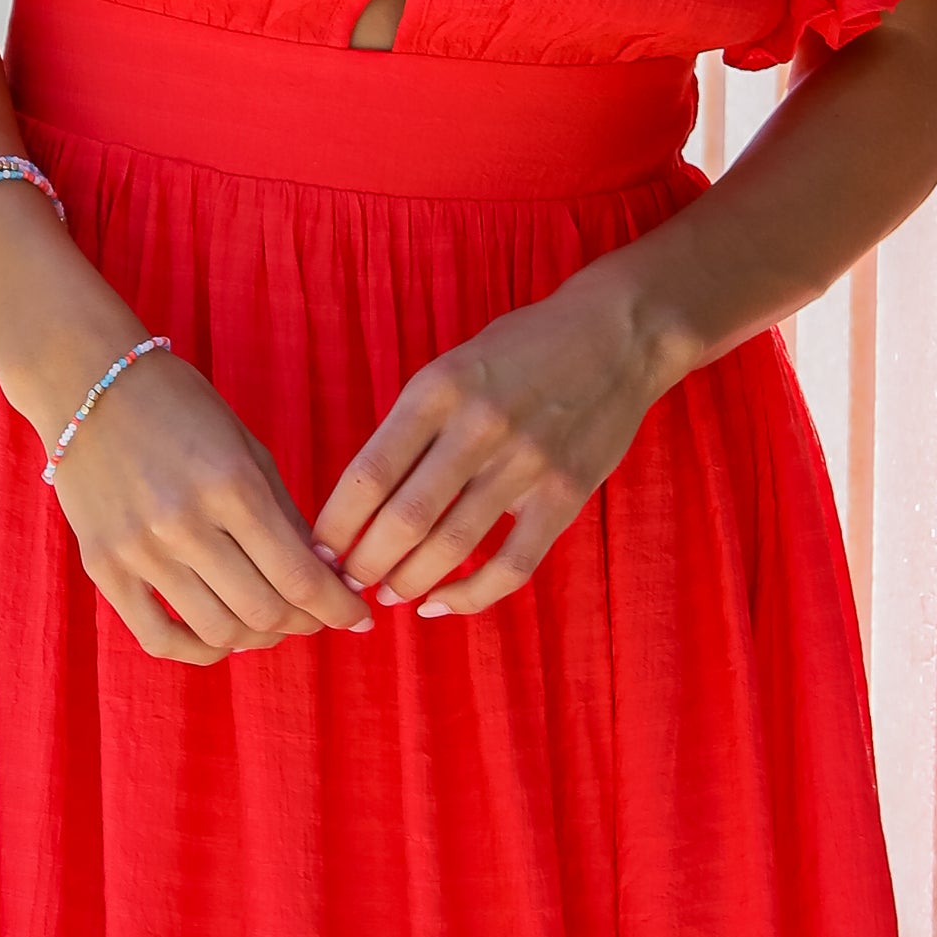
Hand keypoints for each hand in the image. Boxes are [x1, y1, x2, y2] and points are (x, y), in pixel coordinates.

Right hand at [45, 343, 372, 667]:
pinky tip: (221, 639)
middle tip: (316, 617)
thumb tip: (323, 576)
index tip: (357, 617)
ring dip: (258, 638)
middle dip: (305, 624)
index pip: (301, 576)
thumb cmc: (179, 406)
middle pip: (264, 611)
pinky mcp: (103, 567)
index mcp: (231, 484)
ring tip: (271, 624)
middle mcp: (184, 523)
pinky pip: (159, 638)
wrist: (87, 383)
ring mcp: (139, 549)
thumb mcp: (247, 447)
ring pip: (218, 631)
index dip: (338, 608)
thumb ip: (284, 515)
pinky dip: (200, 651)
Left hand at [313, 264, 678, 617]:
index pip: (369, 473)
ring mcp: (526, 463)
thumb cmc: (523, 349)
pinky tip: (443, 603)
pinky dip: (471, 594)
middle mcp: (479, 426)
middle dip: (364, 563)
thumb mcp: (453, 366)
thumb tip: (364, 497)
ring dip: (409, 581)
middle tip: (346, 584)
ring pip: (451, 546)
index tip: (318, 550)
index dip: (336, 524)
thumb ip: (413, 424)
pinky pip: (511, 564)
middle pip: (404, 518)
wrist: (619, 334)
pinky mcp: (564, 494)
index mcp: (439, 389)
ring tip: (389, 592)